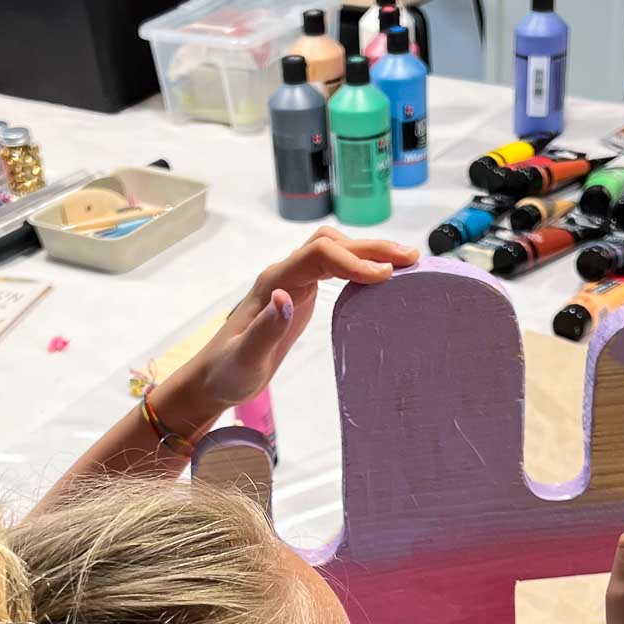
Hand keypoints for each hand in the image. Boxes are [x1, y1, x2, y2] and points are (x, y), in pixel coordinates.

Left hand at [173, 227, 417, 411]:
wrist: (213, 378)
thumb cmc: (228, 373)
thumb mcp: (245, 359)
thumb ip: (266, 330)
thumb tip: (286, 298)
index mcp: (273, 284)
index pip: (318, 255)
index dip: (353, 260)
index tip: (385, 277)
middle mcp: (283, 275)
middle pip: (330, 244)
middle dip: (370, 247)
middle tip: (410, 258)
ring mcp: (292, 283)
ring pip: (333, 251)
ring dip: (367, 252)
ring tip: (404, 263)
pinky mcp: (301, 296)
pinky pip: (333, 269)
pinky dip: (359, 266)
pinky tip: (380, 278)